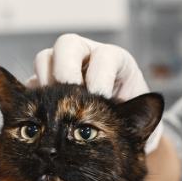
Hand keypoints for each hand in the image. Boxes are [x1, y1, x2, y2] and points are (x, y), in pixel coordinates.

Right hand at [30, 33, 162, 153]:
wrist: (113, 134)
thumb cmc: (129, 125)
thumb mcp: (142, 126)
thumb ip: (144, 125)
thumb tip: (150, 124)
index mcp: (114, 62)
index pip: (105, 57)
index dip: (101, 74)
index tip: (101, 97)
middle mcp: (86, 58)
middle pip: (69, 45)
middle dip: (67, 68)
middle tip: (69, 93)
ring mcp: (61, 69)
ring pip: (45, 59)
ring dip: (45, 81)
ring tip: (52, 105)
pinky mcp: (45, 85)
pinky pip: (31, 83)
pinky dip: (34, 97)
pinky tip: (41, 115)